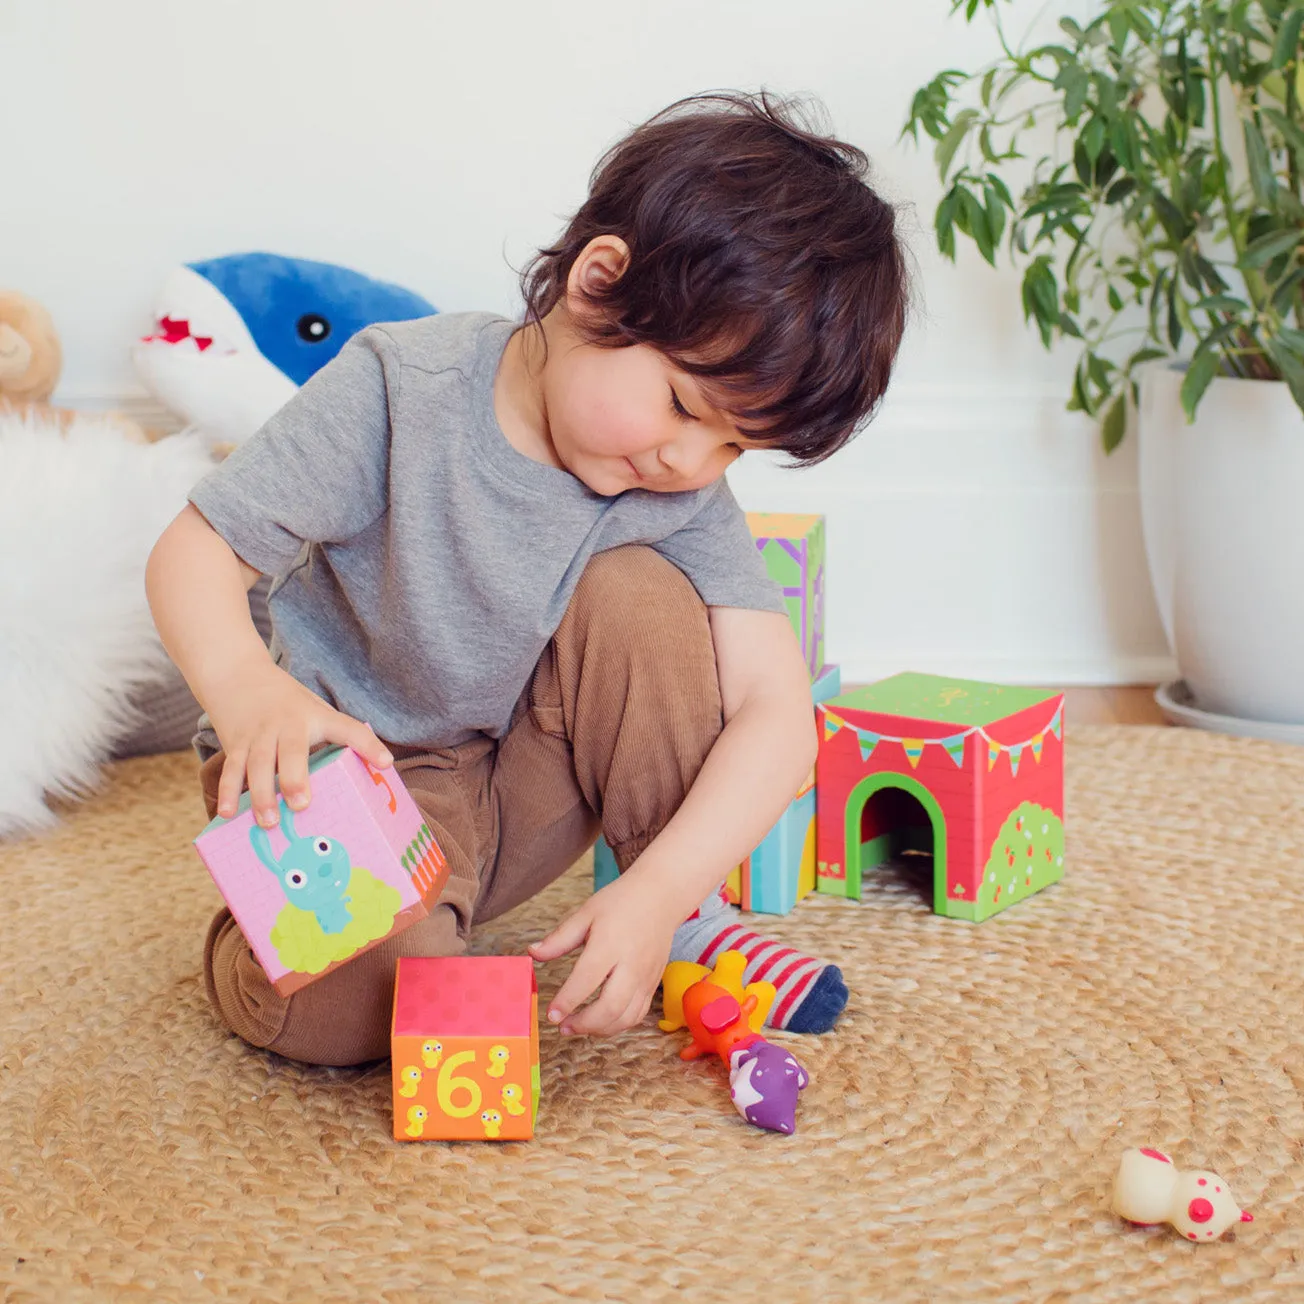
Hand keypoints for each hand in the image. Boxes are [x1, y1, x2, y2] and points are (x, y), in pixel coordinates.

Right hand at [204, 656, 392, 826]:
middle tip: (302, 805)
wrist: (236, 673)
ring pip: (258, 764)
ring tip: (269, 822)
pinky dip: (228, 791)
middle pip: (292, 751)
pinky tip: (227, 813)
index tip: (385, 764)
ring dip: (262, 794)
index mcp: (316, 717)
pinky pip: (232, 769)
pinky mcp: (235, 742)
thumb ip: (333, 736)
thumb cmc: (285, 702)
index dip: (368, 745)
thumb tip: (368, 771)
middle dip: (295, 778)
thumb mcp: (315, 709)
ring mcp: (259, 734)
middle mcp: (287, 724)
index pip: (348, 729)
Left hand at [527, 870, 681, 1037]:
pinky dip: (618, 1025)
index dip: (567, 1001)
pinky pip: (638, 1014)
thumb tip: (532, 953)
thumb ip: (559, 938)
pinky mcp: (653, 984)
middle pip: (611, 1007)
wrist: (661, 896)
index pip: (587, 978)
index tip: (551, 1014)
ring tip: (577, 1027)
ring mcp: (645, 977)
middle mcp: (631, 964)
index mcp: (610, 943)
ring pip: (626, 1017)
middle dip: (584, 1024)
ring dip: (600, 1030)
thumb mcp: (586, 913)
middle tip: (562, 1026)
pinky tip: (600, 1022)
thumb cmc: (621, 902)